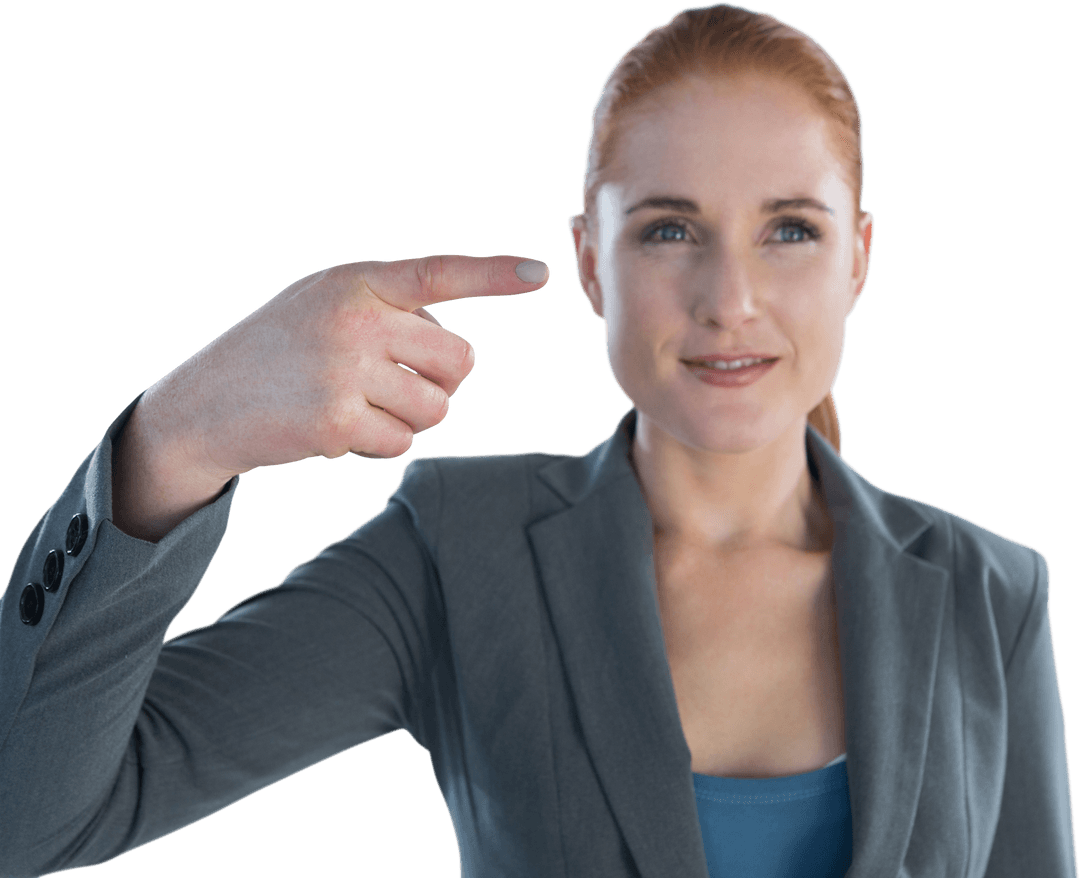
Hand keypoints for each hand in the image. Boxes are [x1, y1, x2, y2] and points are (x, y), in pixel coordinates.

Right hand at [141, 255, 549, 480]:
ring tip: (357, 404)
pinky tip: (336, 428)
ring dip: (410, 417)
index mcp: (356, 281)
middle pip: (458, 361)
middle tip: (392, 382)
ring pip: (437, 408)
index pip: (437, 273)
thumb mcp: (322, 303)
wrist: (204, 406)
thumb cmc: (277, 352)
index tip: (541, 274)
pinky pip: (401, 441)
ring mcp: (346, 370)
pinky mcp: (338, 421)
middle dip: (439, 380)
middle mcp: (355, 318)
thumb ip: (386, 308)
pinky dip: (378, 444)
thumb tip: (459, 358)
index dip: (492, 274)